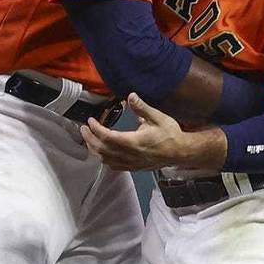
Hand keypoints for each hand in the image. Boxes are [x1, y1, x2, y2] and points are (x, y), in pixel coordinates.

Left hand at [80, 94, 224, 170]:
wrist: (180, 152)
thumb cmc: (170, 134)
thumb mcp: (158, 117)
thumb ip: (142, 108)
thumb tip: (130, 96)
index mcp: (135, 142)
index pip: (108, 137)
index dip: (96, 129)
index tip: (90, 121)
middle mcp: (130, 155)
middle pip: (103, 150)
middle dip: (90, 139)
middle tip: (83, 129)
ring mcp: (131, 163)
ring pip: (106, 160)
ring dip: (94, 150)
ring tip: (89, 139)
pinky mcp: (134, 167)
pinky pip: (114, 166)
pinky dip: (104, 159)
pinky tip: (101, 153)